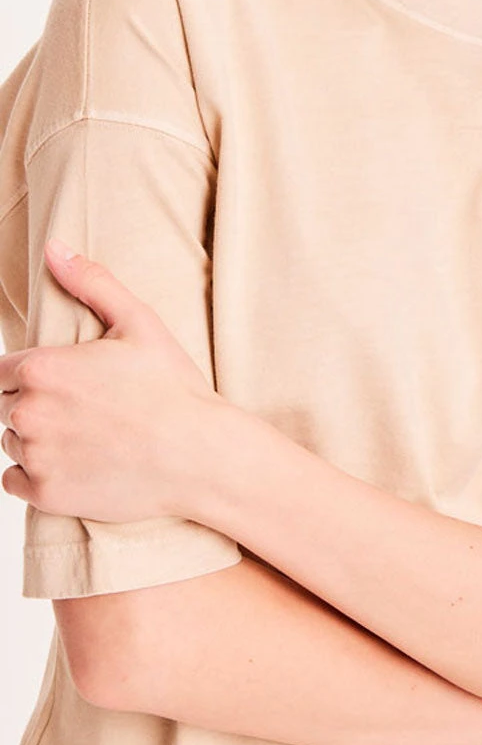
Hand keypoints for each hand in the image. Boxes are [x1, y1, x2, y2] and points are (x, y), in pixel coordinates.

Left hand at [0, 240, 225, 521]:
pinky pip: (15, 480)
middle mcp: (29, 412)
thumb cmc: (172, 387)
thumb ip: (90, 282)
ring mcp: (36, 456)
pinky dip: (36, 473)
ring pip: (12, 440)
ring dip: (36, 436)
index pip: (3, 368)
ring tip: (84, 433)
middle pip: (5, 404)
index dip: (34, 371)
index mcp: (43, 367)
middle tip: (84, 406)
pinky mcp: (45, 495)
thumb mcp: (138, 322)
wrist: (199, 455)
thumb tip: (54, 249)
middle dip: (35, 401)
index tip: (69, 379)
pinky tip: (74, 461)